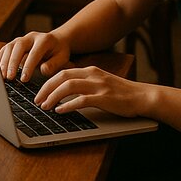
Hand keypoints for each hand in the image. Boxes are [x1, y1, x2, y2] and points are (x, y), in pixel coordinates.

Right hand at [0, 30, 70, 82]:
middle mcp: (31, 37)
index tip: (24, 79)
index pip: (34, 53)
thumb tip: (43, 70)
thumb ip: (54, 64)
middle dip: (12, 63)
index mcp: (44, 40)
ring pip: (9, 47)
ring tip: (3, 75)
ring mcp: (21, 38)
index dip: (28, 66)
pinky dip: (1, 58)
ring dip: (4, 61)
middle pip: (18, 47)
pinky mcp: (15, 43)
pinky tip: (0, 69)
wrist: (56, 41)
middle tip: (10, 77)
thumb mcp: (62, 58)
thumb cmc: (59, 51)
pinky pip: (5, 49)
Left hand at [34, 65, 152, 117]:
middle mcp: (92, 75)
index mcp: (90, 70)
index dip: (48, 82)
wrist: (143, 96)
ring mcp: (98, 86)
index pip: (63, 72)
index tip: (39, 91)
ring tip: (45, 106)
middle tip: (36, 100)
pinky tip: (60, 111)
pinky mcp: (104, 98)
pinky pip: (81, 100)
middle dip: (46, 88)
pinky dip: (68, 105)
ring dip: (53, 96)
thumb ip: (86, 84)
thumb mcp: (101, 83)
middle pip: (61, 77)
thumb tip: (66, 93)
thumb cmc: (121, 93)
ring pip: (68, 87)